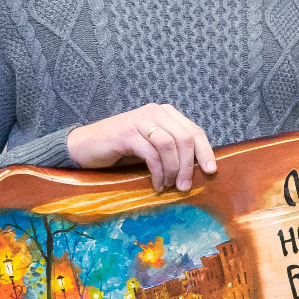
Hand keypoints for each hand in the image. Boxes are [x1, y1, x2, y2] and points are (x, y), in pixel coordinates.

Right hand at [67, 104, 216, 190]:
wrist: (86, 146)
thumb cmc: (122, 149)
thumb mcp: (152, 146)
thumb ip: (172, 150)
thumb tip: (198, 169)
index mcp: (166, 113)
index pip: (194, 131)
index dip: (205, 151)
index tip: (211, 171)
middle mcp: (155, 112)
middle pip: (185, 138)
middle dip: (189, 165)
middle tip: (185, 186)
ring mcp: (140, 120)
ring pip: (169, 145)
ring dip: (173, 170)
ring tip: (170, 186)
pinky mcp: (127, 133)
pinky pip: (151, 154)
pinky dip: (158, 173)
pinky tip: (157, 185)